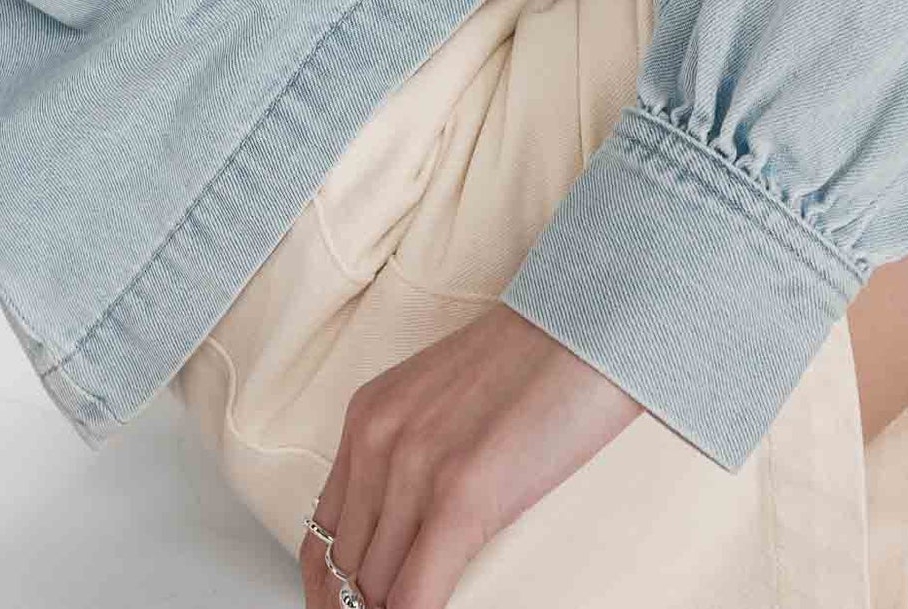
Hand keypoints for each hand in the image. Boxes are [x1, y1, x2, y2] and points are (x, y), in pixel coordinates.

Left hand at [298, 302, 643, 607]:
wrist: (585, 325)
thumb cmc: (531, 363)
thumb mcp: (442, 402)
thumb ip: (410, 456)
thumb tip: (408, 535)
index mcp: (368, 417)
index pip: (321, 534)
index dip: (332, 588)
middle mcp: (376, 440)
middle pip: (343, 568)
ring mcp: (414, 469)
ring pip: (373, 591)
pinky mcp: (460, 498)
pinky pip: (414, 598)